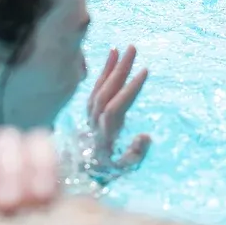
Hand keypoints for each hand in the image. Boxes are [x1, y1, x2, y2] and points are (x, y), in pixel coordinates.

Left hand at [85, 46, 150, 181]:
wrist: (79, 175)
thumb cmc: (107, 172)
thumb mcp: (124, 170)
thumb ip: (135, 154)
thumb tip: (145, 136)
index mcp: (105, 136)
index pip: (115, 108)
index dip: (129, 90)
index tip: (145, 71)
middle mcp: (94, 123)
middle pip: (105, 92)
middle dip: (120, 70)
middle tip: (134, 49)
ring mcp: (89, 116)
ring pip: (99, 88)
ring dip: (112, 67)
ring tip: (124, 49)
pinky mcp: (89, 111)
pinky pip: (94, 88)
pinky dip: (103, 72)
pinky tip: (112, 56)